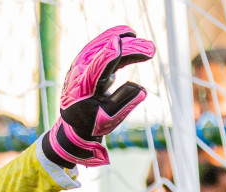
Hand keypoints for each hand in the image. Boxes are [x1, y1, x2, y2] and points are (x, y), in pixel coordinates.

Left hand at [42, 26, 155, 168]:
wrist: (75, 122)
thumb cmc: (93, 122)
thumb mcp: (109, 118)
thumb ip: (124, 103)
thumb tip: (142, 89)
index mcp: (81, 88)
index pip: (96, 67)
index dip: (109, 54)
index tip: (120, 43)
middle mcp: (78, 73)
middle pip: (103, 53)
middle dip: (128, 49)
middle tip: (151, 49)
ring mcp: (80, 65)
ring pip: (100, 45)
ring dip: (122, 39)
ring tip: (141, 39)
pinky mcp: (86, 61)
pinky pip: (100, 45)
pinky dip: (114, 39)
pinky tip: (129, 35)